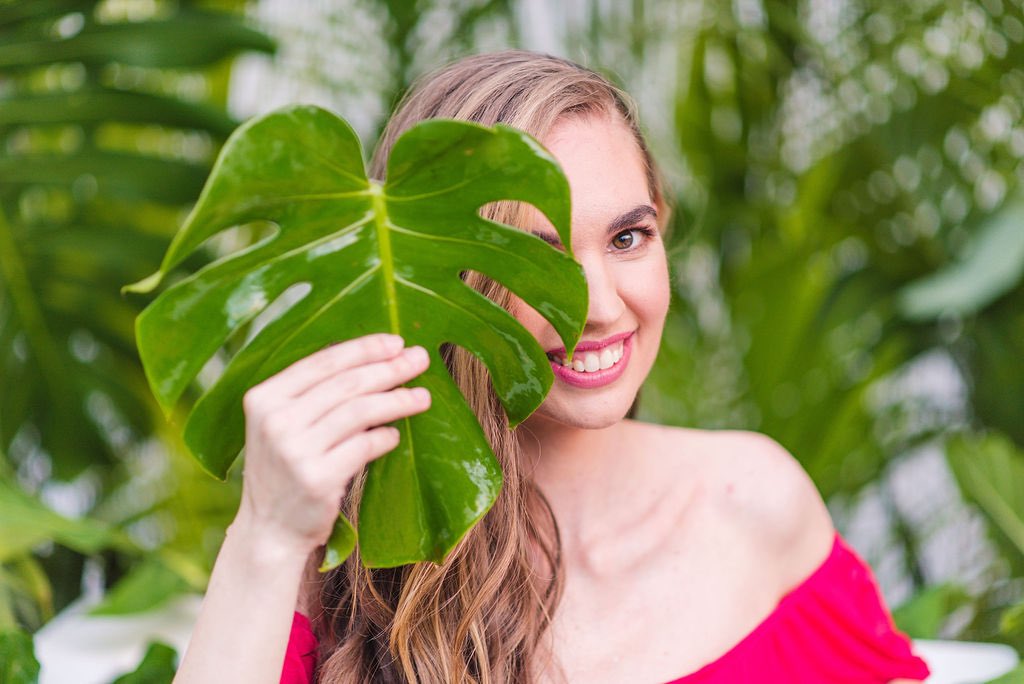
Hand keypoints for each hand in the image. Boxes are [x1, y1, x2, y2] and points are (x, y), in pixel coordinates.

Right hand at [231, 333, 430, 556]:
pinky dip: (385, 436)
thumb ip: (314, 394)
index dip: (363, 348)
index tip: (396, 342)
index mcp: (263, 398)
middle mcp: (276, 421)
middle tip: (420, 360)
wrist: (269, 530)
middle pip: (346, 383)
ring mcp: (295, 451)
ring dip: (398, 400)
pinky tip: (396, 434)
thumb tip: (374, 359)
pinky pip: (364, 446)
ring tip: (422, 397)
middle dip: (389, 368)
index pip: (322, 361)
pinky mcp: (318, 479)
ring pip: (360, 411)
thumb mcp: (283, 425)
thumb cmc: (286, 469)